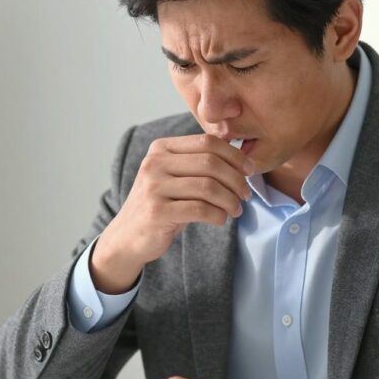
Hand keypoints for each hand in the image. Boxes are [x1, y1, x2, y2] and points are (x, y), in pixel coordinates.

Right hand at [92, 134, 253, 292]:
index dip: (235, 156)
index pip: (208, 142)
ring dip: (230, 200)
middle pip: (210, 162)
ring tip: (236, 209)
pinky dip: (218, 215)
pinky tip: (221, 219)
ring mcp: (153, 187)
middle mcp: (155, 163)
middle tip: (246, 194)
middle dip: (236, 179)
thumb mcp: (176, 177)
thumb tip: (243, 159)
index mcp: (162, 148)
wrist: (128, 236)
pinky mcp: (156, 211)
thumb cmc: (162, 205)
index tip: (250, 171)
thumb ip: (200, 163)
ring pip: (208, 187)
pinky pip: (199, 209)